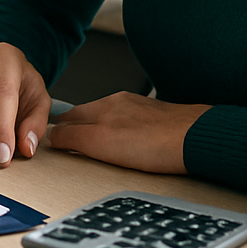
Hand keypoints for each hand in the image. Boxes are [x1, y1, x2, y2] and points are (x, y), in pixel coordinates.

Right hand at [45, 92, 210, 173]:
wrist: (197, 139)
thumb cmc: (154, 143)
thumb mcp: (101, 142)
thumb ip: (73, 137)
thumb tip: (51, 135)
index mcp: (103, 107)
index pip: (69, 116)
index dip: (56, 129)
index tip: (49, 137)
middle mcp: (120, 103)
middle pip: (88, 114)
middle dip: (75, 125)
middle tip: (64, 138)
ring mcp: (141, 110)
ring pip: (111, 117)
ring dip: (98, 127)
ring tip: (92, 139)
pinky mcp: (159, 119)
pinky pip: (132, 123)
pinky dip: (122, 130)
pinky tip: (128, 140)